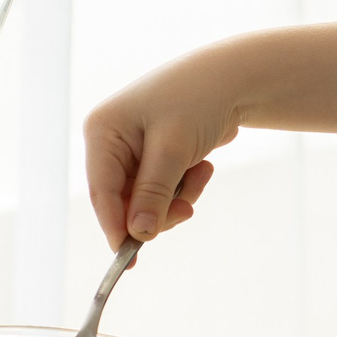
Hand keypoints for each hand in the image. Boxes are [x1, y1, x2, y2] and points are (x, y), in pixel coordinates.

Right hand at [82, 63, 229, 244]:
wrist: (235, 79)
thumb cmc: (197, 101)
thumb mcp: (172, 149)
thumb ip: (153, 194)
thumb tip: (138, 235)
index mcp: (102, 131)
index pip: (101, 191)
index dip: (115, 226)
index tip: (130, 257)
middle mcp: (112, 141)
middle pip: (123, 200)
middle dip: (157, 209)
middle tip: (186, 212)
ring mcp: (134, 150)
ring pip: (147, 200)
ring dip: (176, 197)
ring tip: (202, 173)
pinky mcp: (156, 156)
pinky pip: (164, 190)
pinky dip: (184, 187)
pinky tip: (204, 167)